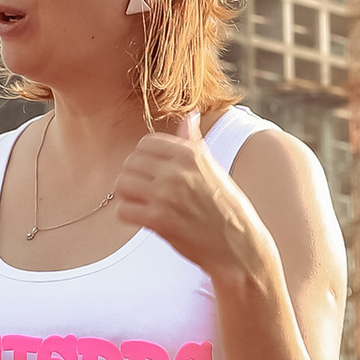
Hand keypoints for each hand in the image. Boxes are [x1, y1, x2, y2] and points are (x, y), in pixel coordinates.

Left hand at [113, 111, 268, 283]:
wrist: (237, 245)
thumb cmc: (225, 206)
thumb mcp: (212, 167)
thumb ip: (193, 141)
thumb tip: (190, 114)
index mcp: (190, 153)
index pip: (145, 143)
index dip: (144, 158)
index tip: (152, 172)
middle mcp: (177, 170)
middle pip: (130, 162)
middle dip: (133, 176)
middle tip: (144, 191)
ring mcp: (166, 195)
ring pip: (122, 184)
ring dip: (127, 195)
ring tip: (142, 203)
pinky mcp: (158, 220)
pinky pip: (123, 210)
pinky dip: (129, 215)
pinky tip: (143, 219)